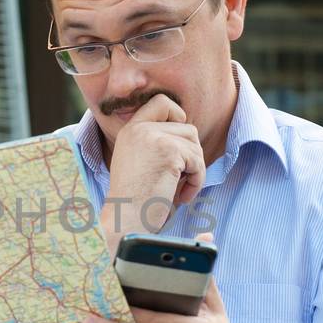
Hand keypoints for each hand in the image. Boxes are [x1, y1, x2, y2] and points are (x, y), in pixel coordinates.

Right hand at [101, 95, 206, 252]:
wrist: (125, 220)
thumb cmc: (135, 201)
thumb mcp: (140, 162)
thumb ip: (157, 143)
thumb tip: (189, 131)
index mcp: (130, 130)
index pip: (161, 102)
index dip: (178, 117)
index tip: (178, 146)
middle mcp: (140, 129)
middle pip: (187, 127)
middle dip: (190, 154)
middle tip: (178, 178)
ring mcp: (153, 137)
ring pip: (194, 143)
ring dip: (193, 169)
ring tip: (178, 189)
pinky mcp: (168, 151)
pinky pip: (198, 160)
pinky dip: (196, 181)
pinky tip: (180, 196)